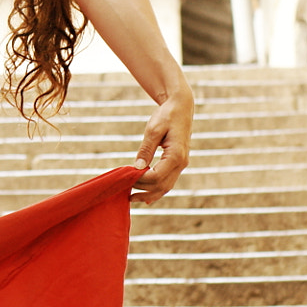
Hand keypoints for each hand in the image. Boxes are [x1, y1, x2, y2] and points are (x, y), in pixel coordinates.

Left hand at [130, 90, 191, 204]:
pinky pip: (168, 181)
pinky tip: (146, 196)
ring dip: (150, 194)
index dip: (140, 180)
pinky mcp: (178, 163)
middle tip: (125, 192)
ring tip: (132, 199)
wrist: (181, 107)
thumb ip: (146, 149)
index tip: (125, 178)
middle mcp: (182, 163)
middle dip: (143, 190)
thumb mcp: (153, 130)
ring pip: (166, 186)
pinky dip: (157, 189)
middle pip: (162, 185)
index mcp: (176, 155)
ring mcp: (181, 164)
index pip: (156, 176)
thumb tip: (138, 167)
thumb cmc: (166, 116)